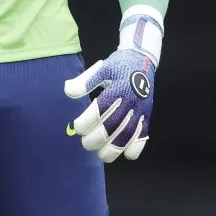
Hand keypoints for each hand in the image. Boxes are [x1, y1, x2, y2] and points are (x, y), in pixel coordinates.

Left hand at [64, 8, 162, 162]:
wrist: (142, 60)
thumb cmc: (118, 65)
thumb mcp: (101, 68)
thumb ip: (85, 81)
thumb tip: (68, 91)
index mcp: (117, 88)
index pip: (99, 111)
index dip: (86, 122)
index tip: (77, 127)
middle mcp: (130, 101)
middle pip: (113, 126)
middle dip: (96, 139)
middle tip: (85, 143)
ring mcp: (140, 110)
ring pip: (128, 135)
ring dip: (115, 149)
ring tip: (102, 155)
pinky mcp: (147, 115)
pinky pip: (144, 134)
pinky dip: (137, 147)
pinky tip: (126, 154)